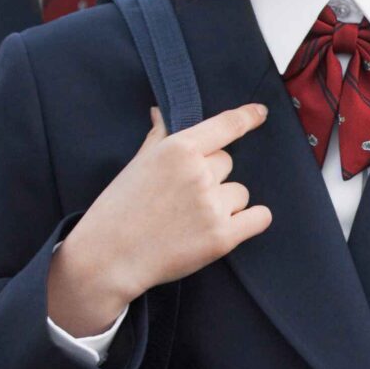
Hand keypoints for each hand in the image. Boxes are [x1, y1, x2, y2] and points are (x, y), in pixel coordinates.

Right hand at [48, 105, 272, 333]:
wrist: (109, 257)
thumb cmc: (118, 209)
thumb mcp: (137, 164)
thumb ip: (158, 136)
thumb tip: (161, 111)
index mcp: (178, 149)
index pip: (226, 125)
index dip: (247, 117)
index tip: (260, 113)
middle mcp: (199, 173)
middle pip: (228, 163)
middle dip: (211, 177)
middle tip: (183, 197)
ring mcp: (212, 205)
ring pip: (240, 193)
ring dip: (225, 203)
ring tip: (192, 219)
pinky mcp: (222, 237)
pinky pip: (259, 218)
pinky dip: (249, 222)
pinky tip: (228, 227)